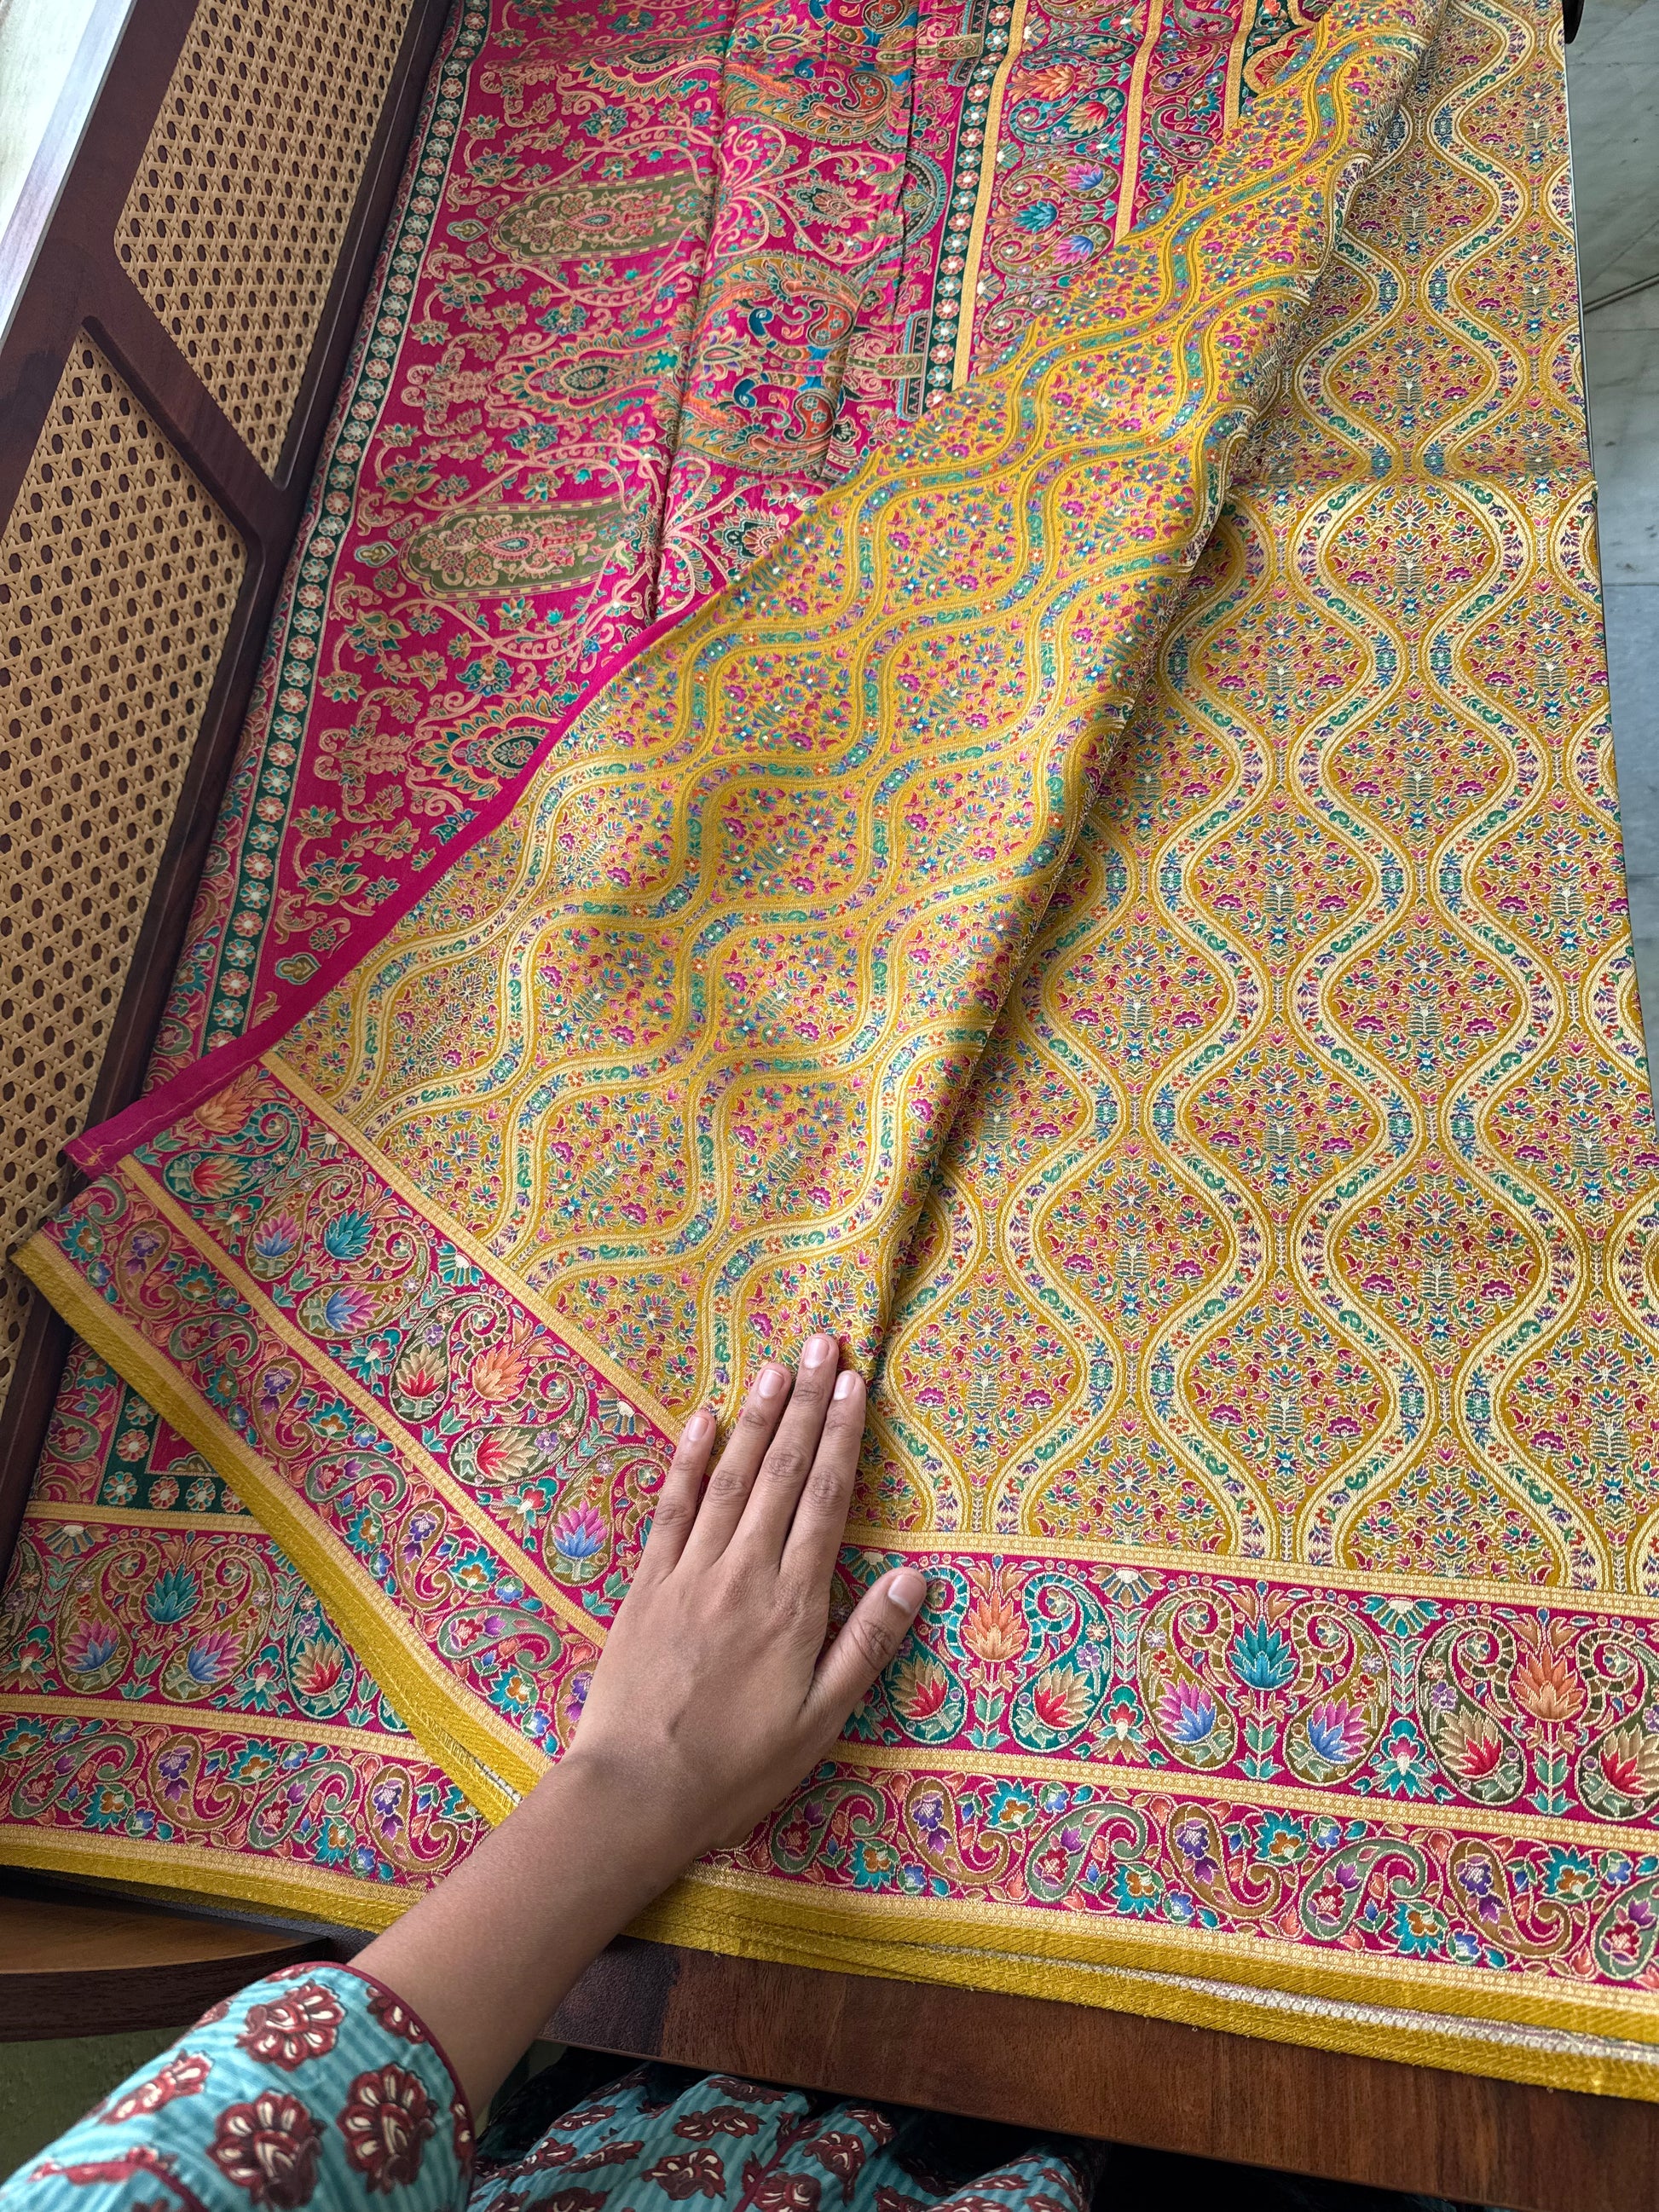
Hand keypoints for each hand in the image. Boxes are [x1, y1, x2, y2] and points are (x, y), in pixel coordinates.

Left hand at [355, 1332, 924, 2112]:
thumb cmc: (739, 1767)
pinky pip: (672, 1509)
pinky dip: (690, 1461)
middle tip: (823, 1344)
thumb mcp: (822, 1720)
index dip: (841, 1438)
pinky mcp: (646, 1585)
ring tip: (777, 1366)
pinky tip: (704, 1421)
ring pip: (731, 1477)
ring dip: (756, 1418)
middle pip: (782, 1472)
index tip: (856, 1384)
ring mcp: (690, 1572)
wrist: (636, 1791)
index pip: (825, 1500)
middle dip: (805, 1404)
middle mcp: (744, 1571)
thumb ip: (867, 1643)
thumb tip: (916, 1577)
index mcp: (794, 1603)